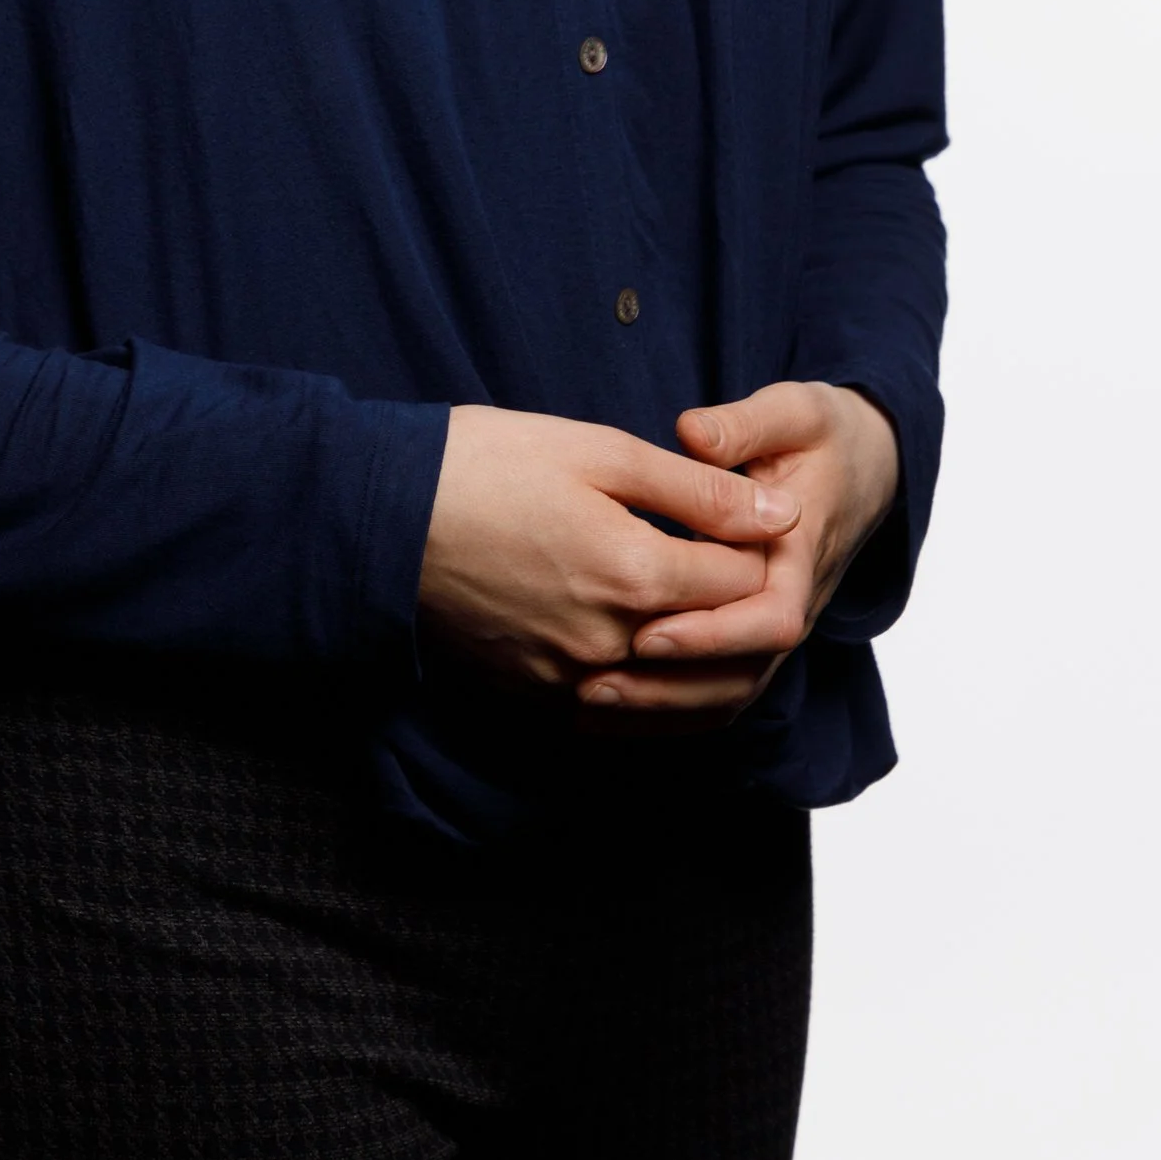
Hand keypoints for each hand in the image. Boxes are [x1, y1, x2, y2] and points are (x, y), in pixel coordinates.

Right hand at [417, 404, 800, 698]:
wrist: (380, 514)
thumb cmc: (486, 463)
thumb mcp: (597, 450)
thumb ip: (697, 487)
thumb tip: (781, 512)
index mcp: (634, 574)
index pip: (745, 583)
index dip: (758, 547)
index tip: (746, 519)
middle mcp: (611, 645)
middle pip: (719, 646)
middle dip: (740, 605)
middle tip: (728, 558)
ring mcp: (569, 680)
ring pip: (671, 688)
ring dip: (697, 653)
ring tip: (694, 603)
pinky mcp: (533, 695)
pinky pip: (614, 709)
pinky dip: (642, 684)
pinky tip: (637, 645)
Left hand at [573, 381, 900, 718]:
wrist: (865, 469)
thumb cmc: (821, 437)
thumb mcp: (792, 413)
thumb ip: (743, 426)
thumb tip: (693, 434)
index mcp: (799, 554)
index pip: (769, 618)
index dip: (711, 634)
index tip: (647, 634)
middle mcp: (790, 602)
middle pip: (741, 673)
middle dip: (669, 685)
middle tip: (593, 682)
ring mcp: (771, 627)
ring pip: (727, 693)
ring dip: (660, 706)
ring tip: (585, 702)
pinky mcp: (752, 636)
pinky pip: (718, 691)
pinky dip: (667, 709)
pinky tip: (605, 710)